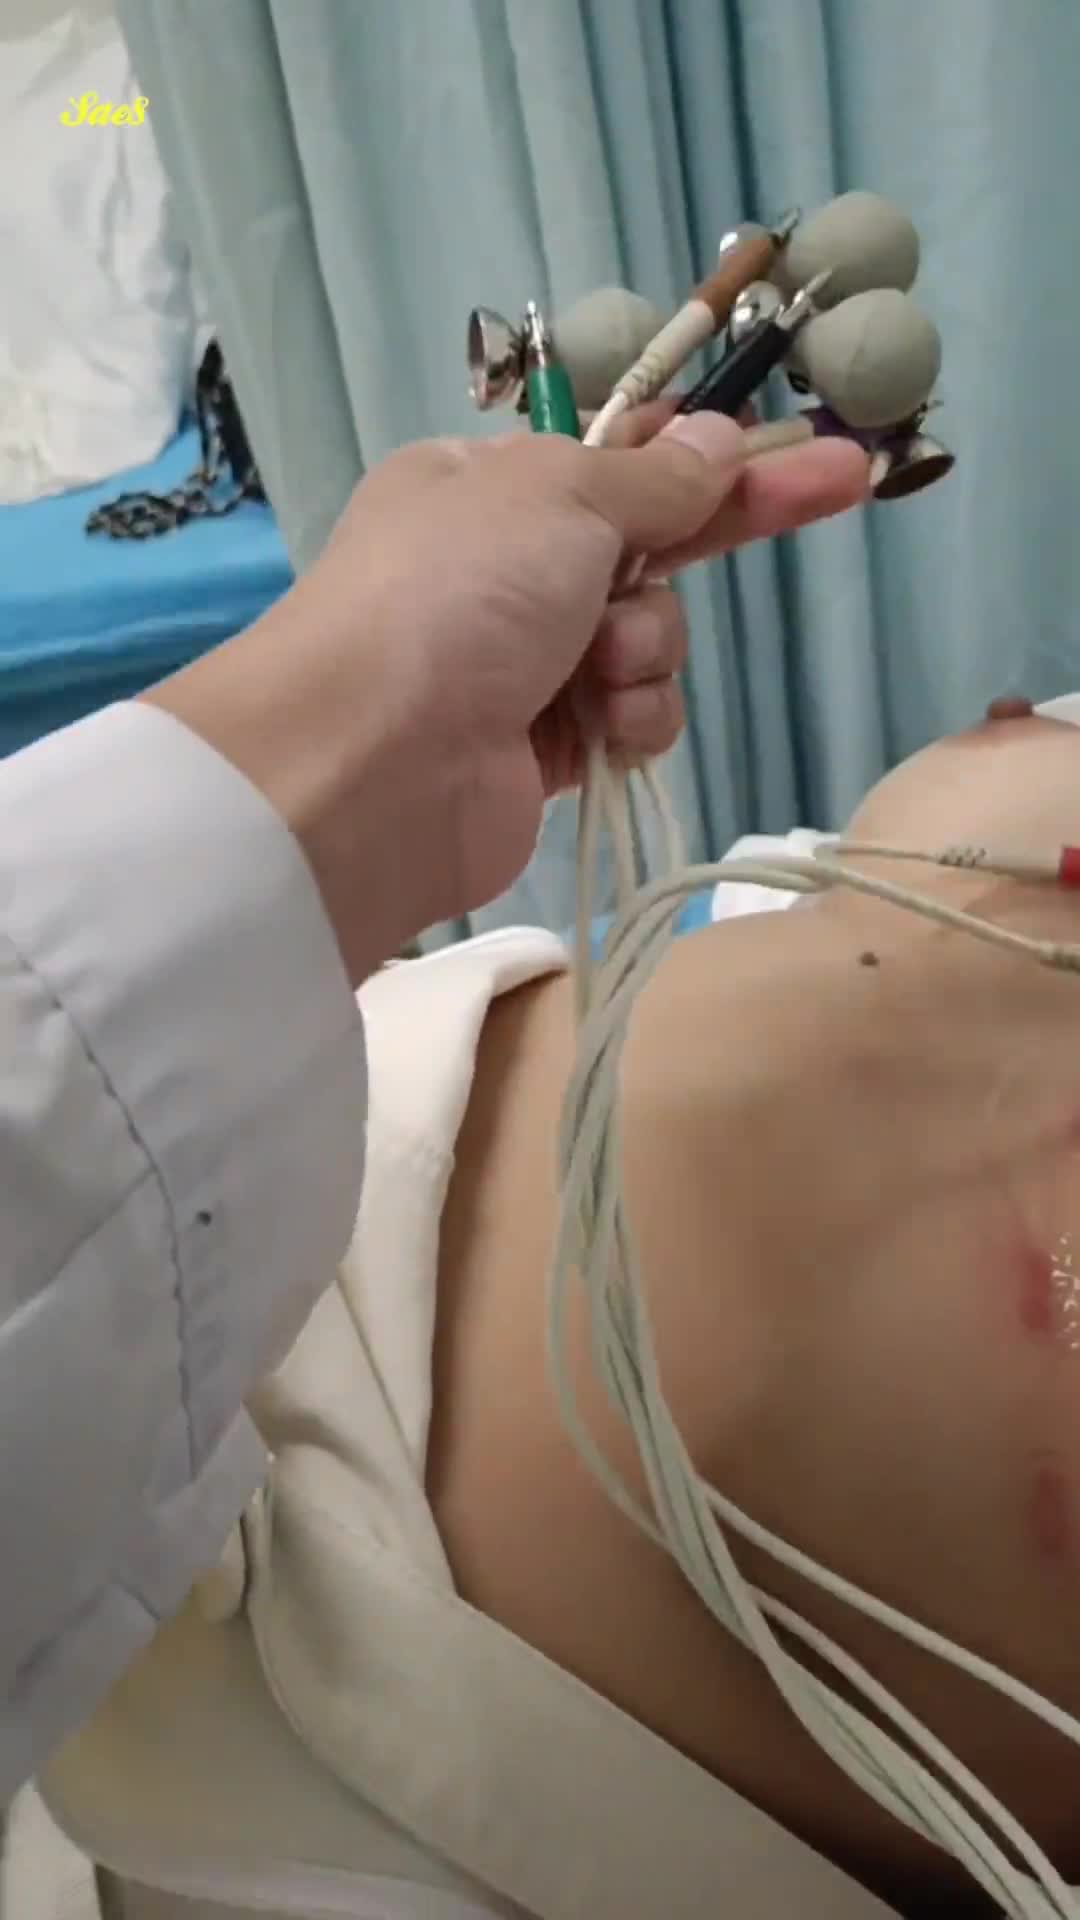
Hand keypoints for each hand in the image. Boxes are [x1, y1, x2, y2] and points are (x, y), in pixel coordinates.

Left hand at [148, 409, 866, 980]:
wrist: (370, 767)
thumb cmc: (455, 596)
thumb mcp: (560, 497)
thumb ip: (654, 477)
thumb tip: (717, 438)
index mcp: (483, 486)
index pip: (621, 459)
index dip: (717, 455)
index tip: (816, 453)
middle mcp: (499, 571)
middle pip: (647, 547)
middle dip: (713, 536)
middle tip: (842, 485)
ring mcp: (519, 664)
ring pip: (647, 641)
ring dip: (649, 649)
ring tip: (602, 668)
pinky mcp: (541, 752)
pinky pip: (630, 718)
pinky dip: (631, 720)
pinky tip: (603, 729)